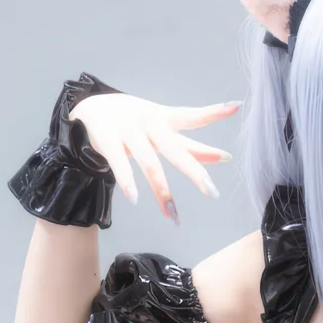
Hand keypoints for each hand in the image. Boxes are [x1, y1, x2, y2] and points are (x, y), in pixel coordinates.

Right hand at [68, 92, 240, 222]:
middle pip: (175, 149)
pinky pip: (118, 162)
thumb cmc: (132, 123)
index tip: (235, 107)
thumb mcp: (162, 130)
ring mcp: (127, 130)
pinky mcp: (107, 138)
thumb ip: (191, 145)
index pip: (191, 117)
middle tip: (212, 192)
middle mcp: (148, 122)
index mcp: (163, 118)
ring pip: (149, 163)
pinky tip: (134, 198)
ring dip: (161, 190)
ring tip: (173, 215)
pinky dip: (127, 180)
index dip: (212, 112)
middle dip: (194, 171)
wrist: (87, 110)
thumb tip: (224, 157)